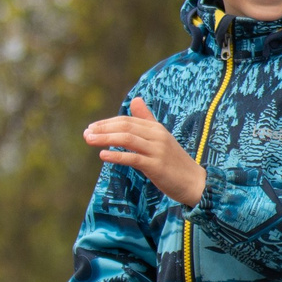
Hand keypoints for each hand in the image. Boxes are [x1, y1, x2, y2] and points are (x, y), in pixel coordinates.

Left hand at [86, 98, 205, 206]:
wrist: (195, 183)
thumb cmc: (174, 162)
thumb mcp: (161, 138)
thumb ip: (147, 119)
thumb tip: (135, 99)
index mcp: (156, 128)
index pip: (127, 120)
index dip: (107, 123)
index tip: (91, 128)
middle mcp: (157, 136)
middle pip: (126, 127)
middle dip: (103, 129)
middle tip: (86, 134)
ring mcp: (158, 151)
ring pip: (127, 140)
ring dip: (106, 139)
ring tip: (89, 140)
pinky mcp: (157, 166)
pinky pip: (133, 158)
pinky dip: (117, 156)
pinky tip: (103, 156)